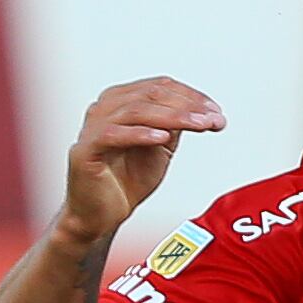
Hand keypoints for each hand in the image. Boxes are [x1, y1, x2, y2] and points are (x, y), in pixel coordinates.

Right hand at [56, 78, 224, 247]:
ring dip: (172, 117)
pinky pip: (114, 134)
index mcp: (121, 101)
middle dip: (187, 106)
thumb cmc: (127, 181)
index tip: (216, 113)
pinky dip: (141, 134)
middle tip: (213, 119)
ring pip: (136, 110)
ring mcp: (92, 126)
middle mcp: (104, 107)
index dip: (191, 97)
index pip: (160, 87)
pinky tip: (163, 138)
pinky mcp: (85, 150)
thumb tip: (203, 111)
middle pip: (150, 95)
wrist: (102, 216)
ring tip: (198, 125)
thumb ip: (174, 126)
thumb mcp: (160, 148)